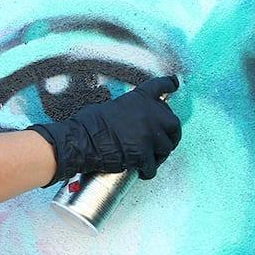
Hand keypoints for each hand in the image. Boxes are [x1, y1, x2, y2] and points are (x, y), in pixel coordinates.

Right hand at [26, 75, 180, 183]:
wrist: (81, 142)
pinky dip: (149, 170)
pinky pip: (153, 166)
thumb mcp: (110, 107)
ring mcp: (148, 136)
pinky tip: (144, 171)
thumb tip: (129, 119)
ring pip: (166, 147)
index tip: (174, 84)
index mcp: (139, 98)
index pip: (161, 86)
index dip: (169, 84)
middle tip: (165, 139)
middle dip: (171, 133)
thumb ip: (127, 110)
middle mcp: (149, 115)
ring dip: (160, 153)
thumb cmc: (87, 125)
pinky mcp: (143, 155)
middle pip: (173, 124)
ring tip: (152, 158)